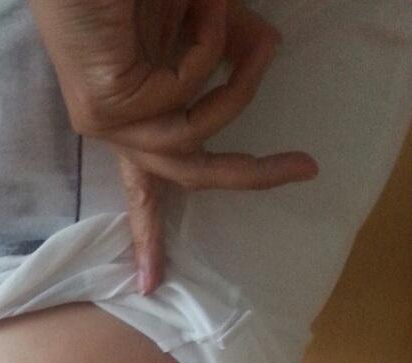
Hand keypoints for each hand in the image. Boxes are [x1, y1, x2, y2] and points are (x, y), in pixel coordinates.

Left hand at [27, 0, 319, 292]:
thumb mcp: (198, 17)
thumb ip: (231, 44)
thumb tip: (268, 53)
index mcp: (129, 111)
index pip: (143, 184)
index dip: (149, 234)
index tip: (149, 286)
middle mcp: (116, 124)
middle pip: (186, 176)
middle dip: (252, 175)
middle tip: (305, 168)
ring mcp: (108, 121)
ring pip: (195, 137)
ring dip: (233, 77)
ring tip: (222, 13)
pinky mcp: (107, 110)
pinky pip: (186, 100)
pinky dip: (208, 47)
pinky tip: (198, 7)